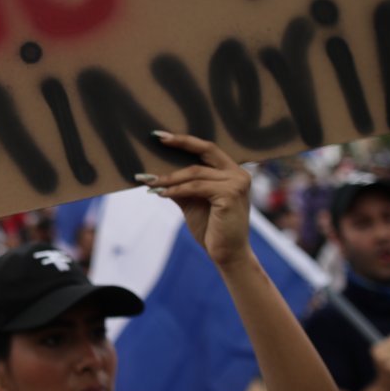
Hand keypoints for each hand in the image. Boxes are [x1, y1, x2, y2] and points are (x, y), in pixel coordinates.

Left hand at [142, 133, 253, 267]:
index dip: (185, 140)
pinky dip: (176, 189)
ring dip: (170, 177)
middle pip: (206, 149)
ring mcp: (237, 183)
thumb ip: (179, 185)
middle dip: (180, 143)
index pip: (207, 149)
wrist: (228, 254)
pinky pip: (196, 187)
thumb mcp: (192, 201)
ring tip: (151, 181)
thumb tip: (153, 174)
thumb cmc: (211, 228)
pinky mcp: (230, 194)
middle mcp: (238, 173)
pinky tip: (161, 193)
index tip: (161, 136)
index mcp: (232, 171)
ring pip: (195, 172)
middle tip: (157, 139)